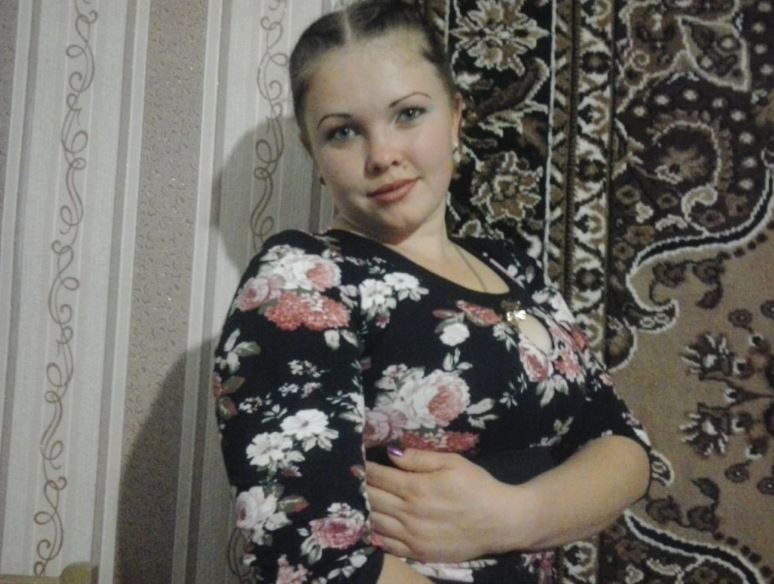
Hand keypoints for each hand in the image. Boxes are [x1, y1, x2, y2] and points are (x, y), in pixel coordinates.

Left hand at [365, 447, 513, 562]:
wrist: (501, 522)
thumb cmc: (477, 486)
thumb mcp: (452, 463)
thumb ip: (419, 458)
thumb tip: (390, 452)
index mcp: (415, 488)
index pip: (378, 476)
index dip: (362, 468)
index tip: (353, 462)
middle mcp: (408, 514)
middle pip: (371, 498)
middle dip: (358, 487)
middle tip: (348, 479)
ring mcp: (411, 536)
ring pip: (374, 522)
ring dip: (361, 509)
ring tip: (353, 500)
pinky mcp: (417, 553)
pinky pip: (386, 544)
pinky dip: (373, 533)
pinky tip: (368, 524)